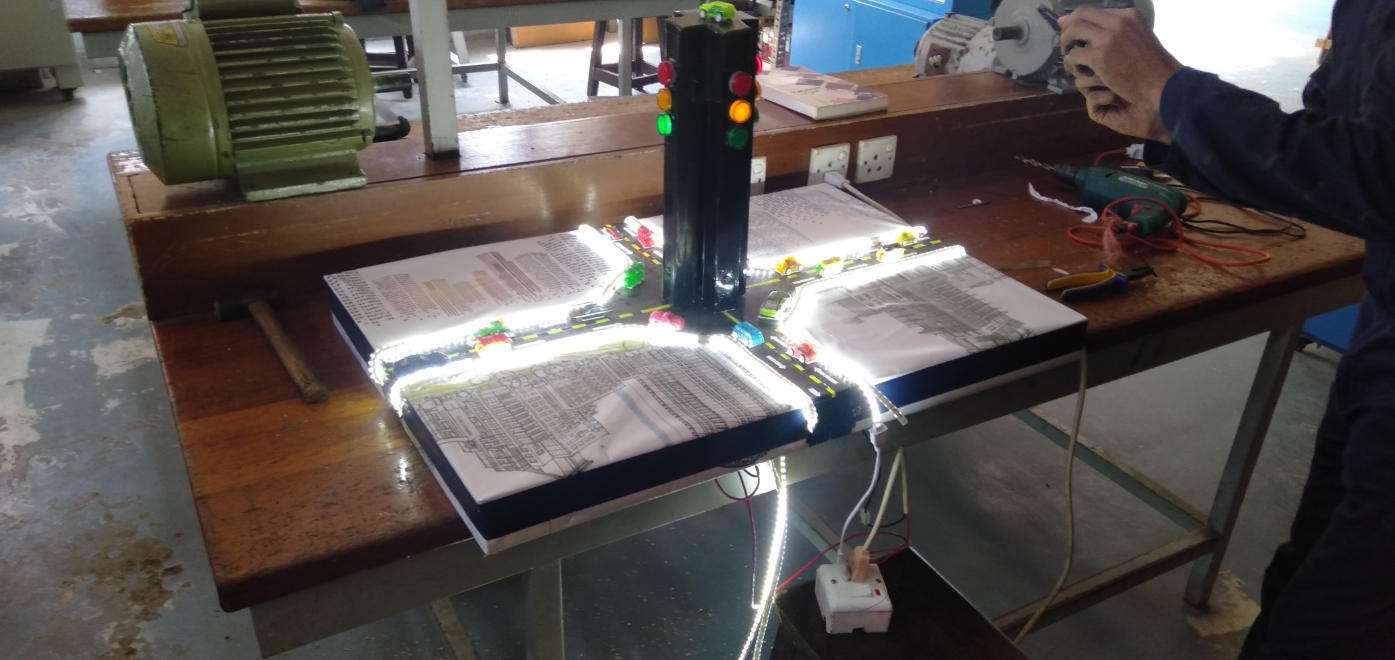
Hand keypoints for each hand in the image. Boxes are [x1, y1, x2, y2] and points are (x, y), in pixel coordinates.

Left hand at [1058, 7, 1181, 142]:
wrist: (1162, 84)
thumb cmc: (1153, 67)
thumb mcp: (1140, 38)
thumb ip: (1122, 32)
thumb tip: (1099, 31)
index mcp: (1128, 16)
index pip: (1093, 11)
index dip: (1077, 19)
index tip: (1068, 27)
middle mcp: (1117, 22)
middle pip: (1080, 15)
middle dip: (1067, 28)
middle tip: (1064, 42)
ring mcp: (1108, 38)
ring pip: (1073, 31)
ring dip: (1066, 44)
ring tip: (1068, 56)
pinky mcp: (1100, 56)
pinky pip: (1073, 55)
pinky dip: (1070, 62)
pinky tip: (1076, 69)